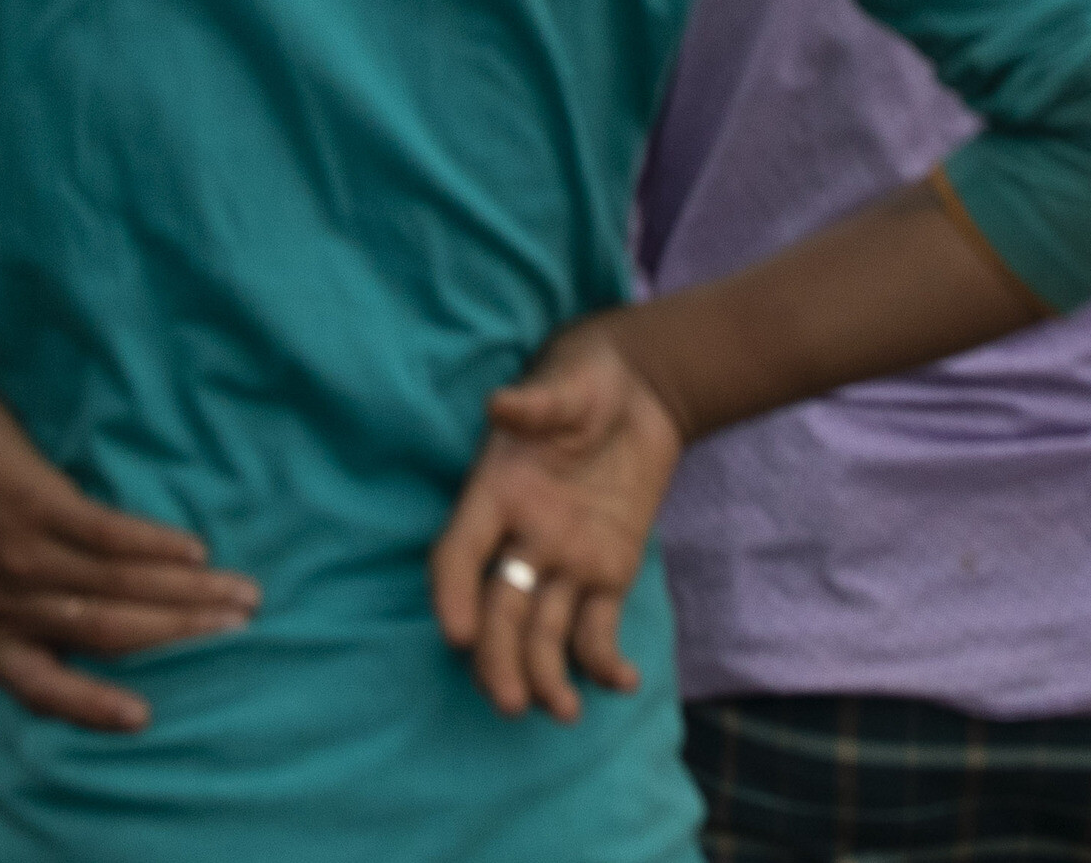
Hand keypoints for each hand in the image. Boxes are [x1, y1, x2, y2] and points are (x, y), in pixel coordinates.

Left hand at [0, 380, 256, 731]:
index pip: (43, 689)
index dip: (91, 709)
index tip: (144, 720)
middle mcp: (6, 606)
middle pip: (106, 634)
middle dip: (178, 637)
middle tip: (237, 637)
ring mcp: (24, 555)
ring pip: (119, 587)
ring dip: (187, 594)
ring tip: (240, 596)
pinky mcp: (40, 505)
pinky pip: (109, 535)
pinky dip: (156, 544)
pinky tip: (195, 550)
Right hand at [428, 317, 683, 723]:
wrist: (638, 389)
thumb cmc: (588, 379)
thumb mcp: (567, 385)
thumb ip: (538, 402)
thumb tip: (502, 405)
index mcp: (496, 494)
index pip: (459, 554)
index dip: (452, 593)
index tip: (455, 632)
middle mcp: (521, 537)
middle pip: (498, 609)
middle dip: (497, 657)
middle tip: (509, 700)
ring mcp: (563, 561)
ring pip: (542, 632)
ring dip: (545, 674)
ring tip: (563, 711)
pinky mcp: (607, 573)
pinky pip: (597, 628)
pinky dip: (604, 660)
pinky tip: (622, 681)